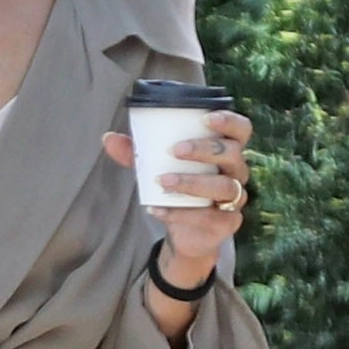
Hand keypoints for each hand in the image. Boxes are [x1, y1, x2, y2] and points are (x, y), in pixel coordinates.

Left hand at [103, 108, 252, 331]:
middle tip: (174, 150)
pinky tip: (156, 209)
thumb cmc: (175, 187)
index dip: (229, 121)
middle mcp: (235, 172)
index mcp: (225, 151)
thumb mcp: (154, 167)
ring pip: (224, 187)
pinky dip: (180, 213)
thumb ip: (134, 153)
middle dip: (205, 149)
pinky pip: (209, 217)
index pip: (240, 130)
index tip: (205, 118)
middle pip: (233, 155)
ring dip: (192, 182)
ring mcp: (234, 199)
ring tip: (162, 181)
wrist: (184, 230)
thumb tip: (108, 138)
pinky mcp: (227, 223)